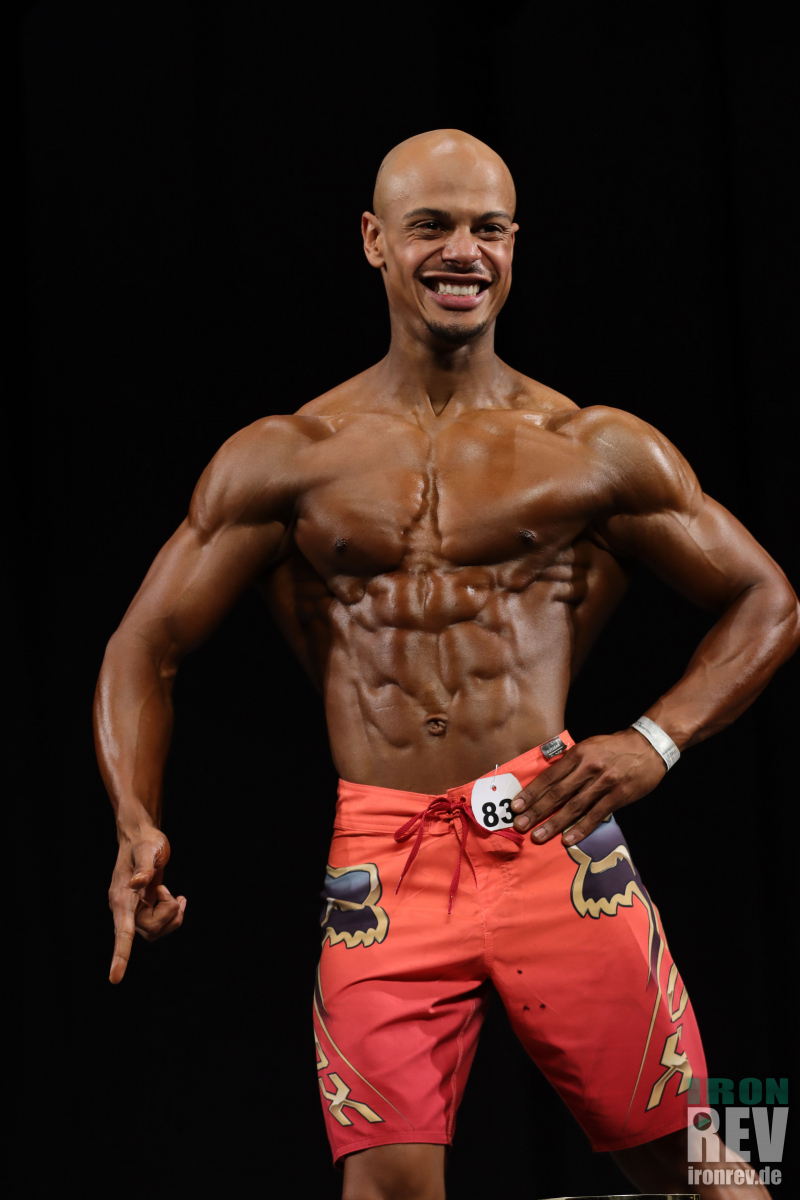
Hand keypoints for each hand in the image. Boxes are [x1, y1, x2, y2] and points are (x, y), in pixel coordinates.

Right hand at [108, 827, 185, 983]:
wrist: (142, 836)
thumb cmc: (144, 842)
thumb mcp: (148, 850)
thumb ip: (144, 867)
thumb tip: (140, 883)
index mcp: (121, 897)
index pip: (122, 931)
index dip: (120, 954)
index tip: (115, 978)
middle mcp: (124, 908)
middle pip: (148, 931)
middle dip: (167, 916)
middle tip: (173, 893)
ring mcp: (133, 910)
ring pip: (155, 931)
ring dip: (172, 917)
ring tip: (177, 896)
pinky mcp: (143, 909)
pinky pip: (161, 925)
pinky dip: (174, 914)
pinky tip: (179, 899)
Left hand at [511, 729, 666, 844]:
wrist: (649, 746)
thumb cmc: (615, 747)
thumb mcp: (589, 746)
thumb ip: (570, 763)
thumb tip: (548, 781)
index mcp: (578, 754)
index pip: (549, 776)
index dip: (531, 792)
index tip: (516, 806)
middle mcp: (588, 768)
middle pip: (557, 793)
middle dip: (536, 811)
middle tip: (519, 825)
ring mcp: (604, 783)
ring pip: (574, 806)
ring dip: (554, 823)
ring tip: (538, 836)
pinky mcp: (618, 795)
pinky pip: (596, 815)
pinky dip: (581, 828)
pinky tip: (567, 840)